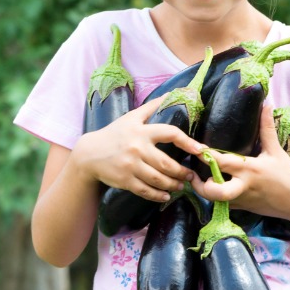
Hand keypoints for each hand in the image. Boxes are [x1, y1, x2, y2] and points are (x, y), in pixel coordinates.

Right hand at [71, 98, 204, 202]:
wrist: (89, 154)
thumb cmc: (114, 134)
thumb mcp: (131, 117)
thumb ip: (152, 107)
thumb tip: (172, 93)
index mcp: (141, 131)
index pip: (170, 134)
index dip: (188, 142)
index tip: (201, 150)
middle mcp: (137, 148)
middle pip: (167, 163)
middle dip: (182, 172)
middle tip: (190, 176)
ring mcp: (130, 166)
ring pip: (158, 179)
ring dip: (173, 185)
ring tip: (180, 186)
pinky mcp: (124, 180)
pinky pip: (145, 191)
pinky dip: (158, 195)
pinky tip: (165, 196)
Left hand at [192, 105, 289, 217]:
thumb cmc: (287, 175)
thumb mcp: (276, 151)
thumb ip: (266, 128)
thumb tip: (266, 105)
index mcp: (249, 169)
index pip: (222, 162)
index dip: (206, 156)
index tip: (196, 148)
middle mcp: (242, 186)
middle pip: (215, 192)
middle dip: (201, 186)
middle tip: (195, 175)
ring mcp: (240, 200)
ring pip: (215, 201)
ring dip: (205, 192)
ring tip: (199, 179)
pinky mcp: (241, 209)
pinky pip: (222, 204)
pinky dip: (215, 197)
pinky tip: (213, 186)